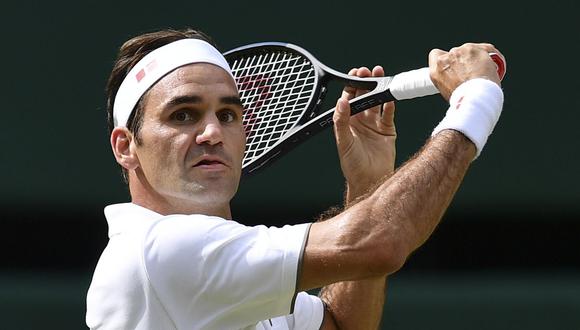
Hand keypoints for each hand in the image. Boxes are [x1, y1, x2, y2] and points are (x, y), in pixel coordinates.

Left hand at [333, 66, 395, 200]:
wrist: (369, 181)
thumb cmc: (352, 165)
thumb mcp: (344, 142)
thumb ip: (341, 121)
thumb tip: (341, 102)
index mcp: (347, 121)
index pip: (349, 98)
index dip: (352, 85)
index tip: (355, 74)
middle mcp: (360, 120)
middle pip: (364, 96)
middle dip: (366, 83)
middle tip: (369, 71)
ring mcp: (374, 124)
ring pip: (377, 102)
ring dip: (379, 89)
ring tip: (381, 75)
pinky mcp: (387, 130)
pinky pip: (389, 114)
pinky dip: (391, 105)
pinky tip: (391, 98)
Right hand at [429, 43, 503, 99]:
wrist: (475, 98)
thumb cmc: (464, 100)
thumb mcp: (448, 91)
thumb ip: (450, 78)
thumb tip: (460, 77)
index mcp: (436, 70)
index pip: (436, 55)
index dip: (446, 60)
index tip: (454, 68)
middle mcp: (446, 58)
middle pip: (455, 53)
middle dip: (464, 60)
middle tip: (472, 73)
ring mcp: (460, 52)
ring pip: (471, 50)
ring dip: (477, 58)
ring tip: (485, 72)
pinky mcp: (475, 49)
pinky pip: (486, 48)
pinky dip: (492, 57)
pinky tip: (495, 67)